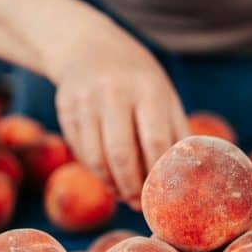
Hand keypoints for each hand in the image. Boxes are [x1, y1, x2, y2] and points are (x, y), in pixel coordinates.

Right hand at [49, 26, 186, 204]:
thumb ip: (176, 131)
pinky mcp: (65, 108)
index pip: (155, 141)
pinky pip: (80, 151)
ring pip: (96, 157)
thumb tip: (185, 177)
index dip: (158, 173)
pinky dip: (95, 170)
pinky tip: (107, 176)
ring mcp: (86, 99)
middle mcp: (114, 91)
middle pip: (122, 153)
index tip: (162, 193)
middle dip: (131, 186)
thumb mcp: (162, 94)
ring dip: (110, 184)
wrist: (89, 48)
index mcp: (147, 88)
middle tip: (138, 203)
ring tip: (123, 194)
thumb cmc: (137, 80)